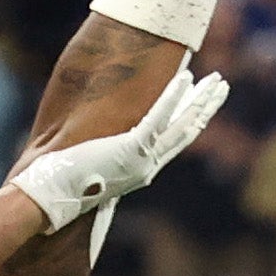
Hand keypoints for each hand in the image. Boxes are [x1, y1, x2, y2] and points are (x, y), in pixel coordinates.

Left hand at [12, 68, 231, 233]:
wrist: (52, 198)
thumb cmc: (64, 184)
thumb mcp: (95, 170)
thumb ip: (109, 157)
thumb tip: (106, 146)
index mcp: (142, 170)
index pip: (175, 140)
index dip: (192, 119)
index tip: (204, 103)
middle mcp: (148, 166)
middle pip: (187, 130)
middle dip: (207, 106)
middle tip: (223, 85)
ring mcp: (142, 159)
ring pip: (182, 124)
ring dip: (202, 100)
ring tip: (218, 80)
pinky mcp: (131, 148)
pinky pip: (158, 116)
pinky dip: (173, 96)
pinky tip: (186, 77)